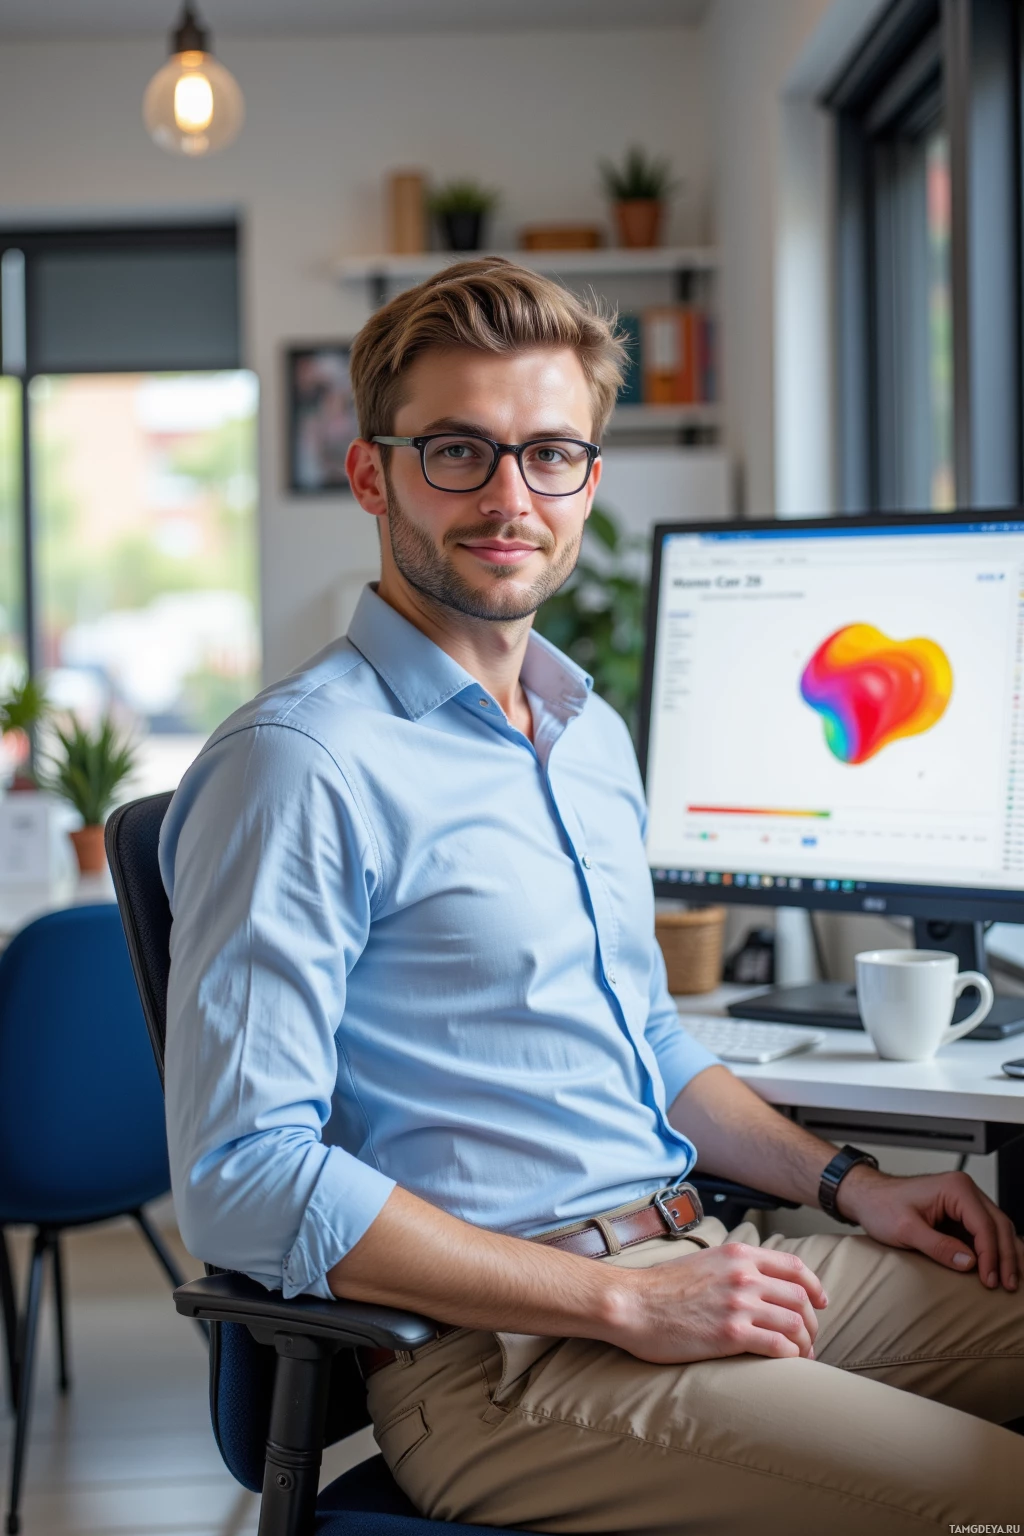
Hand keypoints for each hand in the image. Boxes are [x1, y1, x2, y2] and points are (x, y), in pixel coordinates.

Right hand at [606, 1242, 827, 1364]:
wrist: (632, 1305)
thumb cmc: (661, 1288)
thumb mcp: (704, 1262)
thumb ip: (733, 1267)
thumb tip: (757, 1282)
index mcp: (738, 1254)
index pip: (794, 1266)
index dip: (815, 1286)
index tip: (822, 1302)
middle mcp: (744, 1275)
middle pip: (800, 1297)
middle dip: (812, 1321)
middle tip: (810, 1337)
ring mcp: (739, 1304)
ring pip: (795, 1323)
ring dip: (806, 1342)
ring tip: (803, 1355)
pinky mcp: (731, 1334)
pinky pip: (778, 1345)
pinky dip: (791, 1356)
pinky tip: (788, 1362)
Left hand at [837, 1164, 1023, 1290]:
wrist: (868, 1197)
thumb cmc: (881, 1206)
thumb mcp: (906, 1229)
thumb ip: (938, 1245)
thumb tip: (969, 1262)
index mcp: (955, 1188)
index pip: (985, 1225)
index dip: (991, 1255)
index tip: (990, 1280)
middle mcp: (965, 1190)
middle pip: (999, 1225)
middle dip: (1006, 1257)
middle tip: (1008, 1285)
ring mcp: (965, 1201)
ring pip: (997, 1229)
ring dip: (1004, 1255)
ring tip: (1008, 1282)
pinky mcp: (961, 1214)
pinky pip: (985, 1233)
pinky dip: (993, 1251)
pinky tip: (997, 1269)